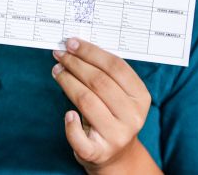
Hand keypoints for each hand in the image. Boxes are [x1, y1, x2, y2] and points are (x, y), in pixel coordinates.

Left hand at [52, 38, 153, 173]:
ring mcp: (117, 136)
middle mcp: (132, 116)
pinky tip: (67, 112)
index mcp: (141, 97)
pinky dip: (70, 123)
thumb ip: (107, 74)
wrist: (116, 154)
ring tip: (57, 71)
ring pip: (87, 101)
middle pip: (99, 82)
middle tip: (60, 54)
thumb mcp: (120, 95)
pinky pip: (79, 135)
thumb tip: (77, 47)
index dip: (91, 52)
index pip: (116, 67)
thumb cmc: (113, 115)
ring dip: (67, 82)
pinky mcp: (99, 152)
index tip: (72, 43)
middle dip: (76, 64)